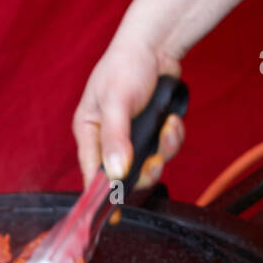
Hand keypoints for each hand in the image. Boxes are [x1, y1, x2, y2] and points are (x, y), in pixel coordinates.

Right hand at [72, 32, 184, 189]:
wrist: (156, 45)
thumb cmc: (126, 66)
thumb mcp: (117, 101)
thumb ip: (116, 138)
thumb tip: (117, 173)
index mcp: (89, 130)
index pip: (92, 172)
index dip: (102, 196)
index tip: (114, 217)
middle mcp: (108, 138)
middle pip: (126, 175)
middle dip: (146, 169)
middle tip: (156, 161)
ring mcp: (133, 136)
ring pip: (150, 163)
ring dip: (164, 149)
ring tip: (168, 125)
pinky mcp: (152, 132)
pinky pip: (165, 149)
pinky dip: (173, 137)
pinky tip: (172, 119)